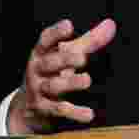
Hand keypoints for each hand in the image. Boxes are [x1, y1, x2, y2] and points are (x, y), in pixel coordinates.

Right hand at [7, 17, 116, 134]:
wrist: (28, 107)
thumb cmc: (53, 72)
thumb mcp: (67, 55)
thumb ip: (89, 41)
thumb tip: (111, 24)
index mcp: (41, 52)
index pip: (45, 40)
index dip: (56, 32)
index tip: (69, 25)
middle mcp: (37, 70)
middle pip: (49, 63)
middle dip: (65, 60)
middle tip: (82, 58)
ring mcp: (38, 90)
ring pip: (54, 86)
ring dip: (70, 83)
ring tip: (87, 80)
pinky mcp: (43, 109)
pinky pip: (58, 110)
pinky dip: (74, 113)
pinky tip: (89, 114)